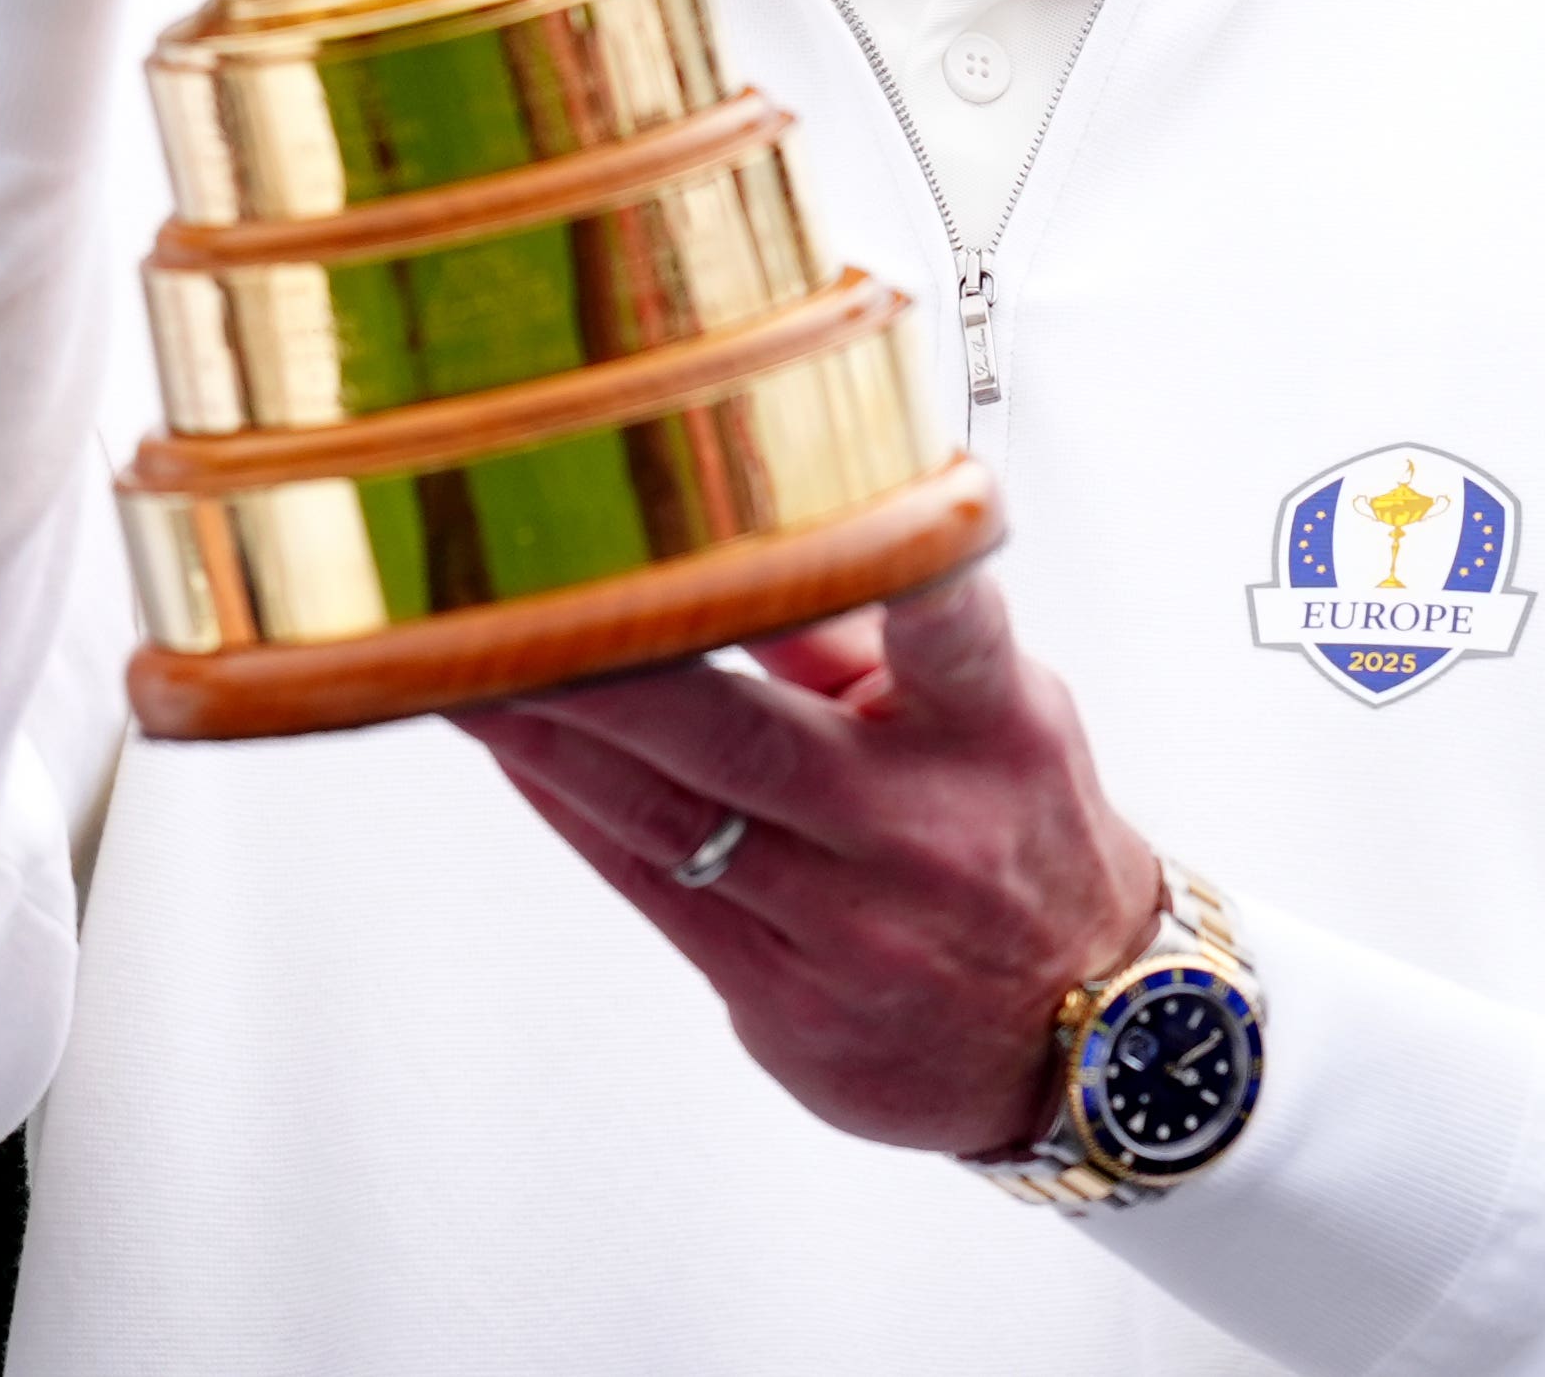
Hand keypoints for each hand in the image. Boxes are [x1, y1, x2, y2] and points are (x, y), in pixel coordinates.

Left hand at [457, 572, 1162, 1153]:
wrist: (1088, 1033)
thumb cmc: (1019, 836)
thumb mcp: (991, 712)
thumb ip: (861, 628)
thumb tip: (735, 534)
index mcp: (988, 729)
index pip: (946, 631)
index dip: (896, 570)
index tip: (826, 511)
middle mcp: (920, 829)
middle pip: (741, 738)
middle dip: (604, 666)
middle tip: (498, 596)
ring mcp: (850, 927)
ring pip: (667, 818)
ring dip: (547, 736)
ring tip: (456, 662)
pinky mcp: (789, 1000)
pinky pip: (649, 889)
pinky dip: (569, 811)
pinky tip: (509, 752)